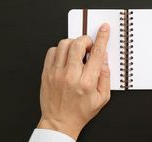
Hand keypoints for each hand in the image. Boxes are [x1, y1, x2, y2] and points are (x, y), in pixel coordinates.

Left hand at [37, 24, 110, 138]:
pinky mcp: (46, 73)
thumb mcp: (102, 98)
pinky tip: (65, 57)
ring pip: (64, 44)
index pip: (96, 53)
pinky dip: (60, 49)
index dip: (102, 38)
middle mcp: (71, 76)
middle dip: (86, 40)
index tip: (104, 29)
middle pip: (78, 44)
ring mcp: (56, 73)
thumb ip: (105, 77)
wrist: (59, 122)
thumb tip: (104, 59)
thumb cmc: (80, 111)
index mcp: (86, 82)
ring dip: (73, 43)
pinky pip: (52, 51)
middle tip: (88, 46)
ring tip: (77, 52)